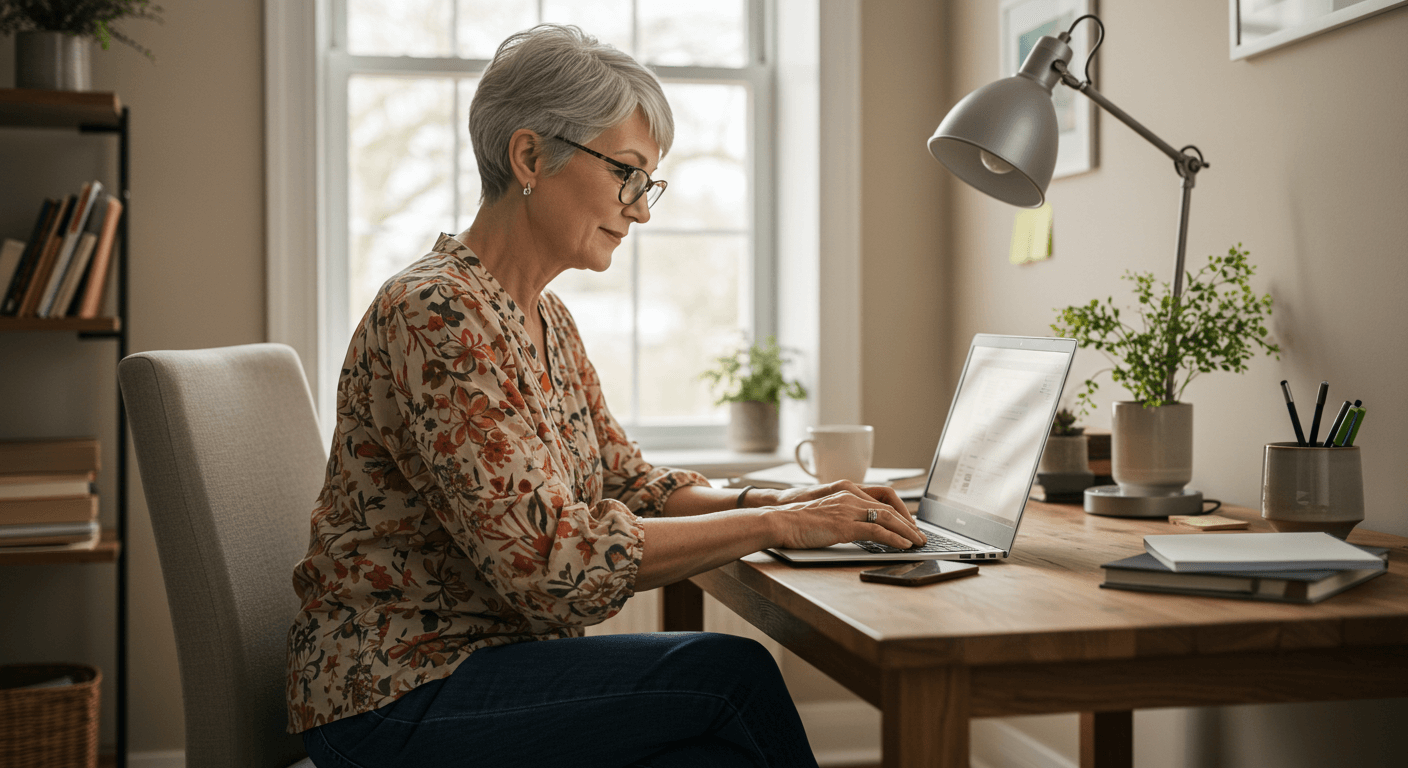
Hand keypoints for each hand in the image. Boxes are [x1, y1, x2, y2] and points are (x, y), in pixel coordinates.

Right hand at [763, 482, 925, 550]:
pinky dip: (894, 538)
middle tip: (920, 535)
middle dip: (908, 522)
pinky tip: (903, 545)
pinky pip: (876, 530)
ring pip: (887, 517)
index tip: (908, 523)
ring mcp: (847, 511)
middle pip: (889, 507)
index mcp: (845, 492)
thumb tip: (854, 530)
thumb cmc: (795, 521)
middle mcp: (849, 498)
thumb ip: (840, 516)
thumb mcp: (823, 514)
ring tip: (918, 542)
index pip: (881, 498)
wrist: (778, 521)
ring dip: (907, 531)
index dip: (899, 511)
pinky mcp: (844, 526)